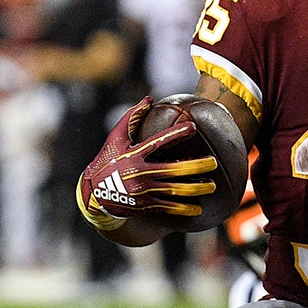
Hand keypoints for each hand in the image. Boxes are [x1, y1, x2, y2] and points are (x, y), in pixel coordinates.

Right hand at [76, 97, 219, 230]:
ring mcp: (144, 190)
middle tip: (214, 162)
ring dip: (195, 189)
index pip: (158, 143)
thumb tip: (149, 98)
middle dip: (196, 167)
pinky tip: (198, 209)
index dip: (175, 135)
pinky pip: (167, 207)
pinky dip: (183, 208)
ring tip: (212, 186)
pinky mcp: (145, 205)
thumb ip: (131, 118)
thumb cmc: (108, 160)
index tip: (193, 128)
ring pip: (174, 190)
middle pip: (174, 170)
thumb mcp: (115, 139)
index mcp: (135, 155)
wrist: (93, 194)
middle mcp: (141, 173)